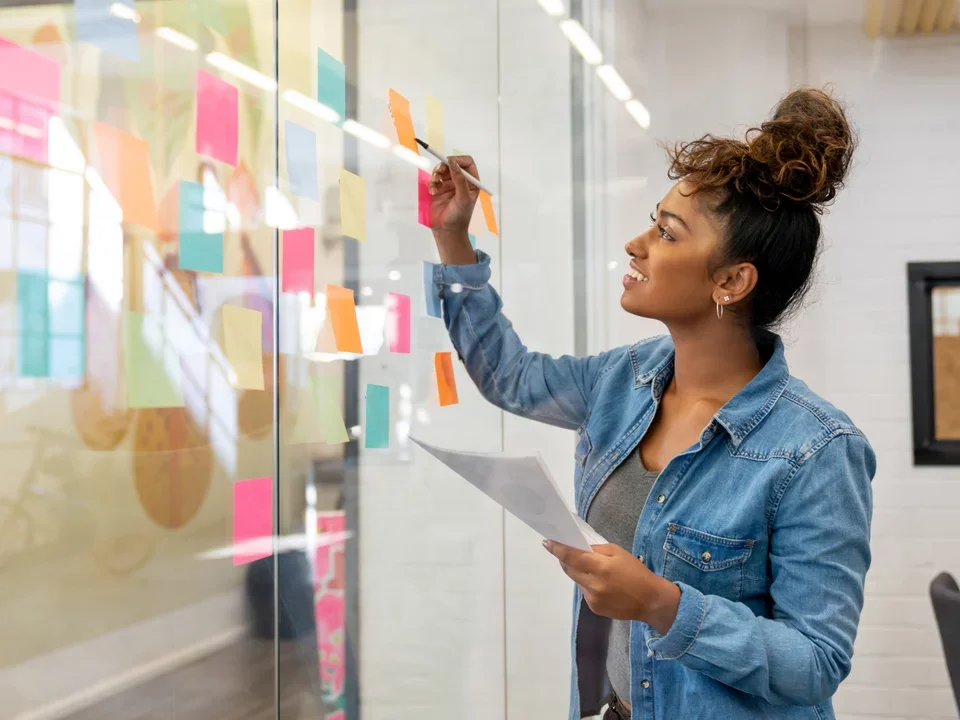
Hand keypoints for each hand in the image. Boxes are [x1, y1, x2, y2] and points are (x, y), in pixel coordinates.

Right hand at [428, 155, 480, 238]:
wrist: (447, 231)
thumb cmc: (459, 217)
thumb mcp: (463, 198)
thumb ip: (459, 180)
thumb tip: (453, 164)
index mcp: (471, 182)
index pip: (467, 163)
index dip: (459, 160)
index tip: (450, 162)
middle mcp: (460, 181)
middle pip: (452, 164)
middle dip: (444, 165)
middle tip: (439, 171)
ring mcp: (449, 185)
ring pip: (442, 170)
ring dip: (437, 174)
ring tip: (435, 183)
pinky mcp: (438, 190)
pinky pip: (434, 179)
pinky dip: (432, 183)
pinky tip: (433, 192)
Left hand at [543, 540, 680, 634]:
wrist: (651, 601)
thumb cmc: (636, 572)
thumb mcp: (618, 553)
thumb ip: (597, 550)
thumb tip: (579, 548)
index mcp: (600, 567)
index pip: (571, 556)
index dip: (557, 549)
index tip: (546, 542)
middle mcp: (593, 584)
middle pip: (569, 569)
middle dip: (564, 559)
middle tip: (564, 551)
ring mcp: (592, 598)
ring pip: (576, 580)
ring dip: (578, 572)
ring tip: (591, 569)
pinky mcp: (594, 608)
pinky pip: (584, 591)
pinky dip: (587, 584)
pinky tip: (601, 584)